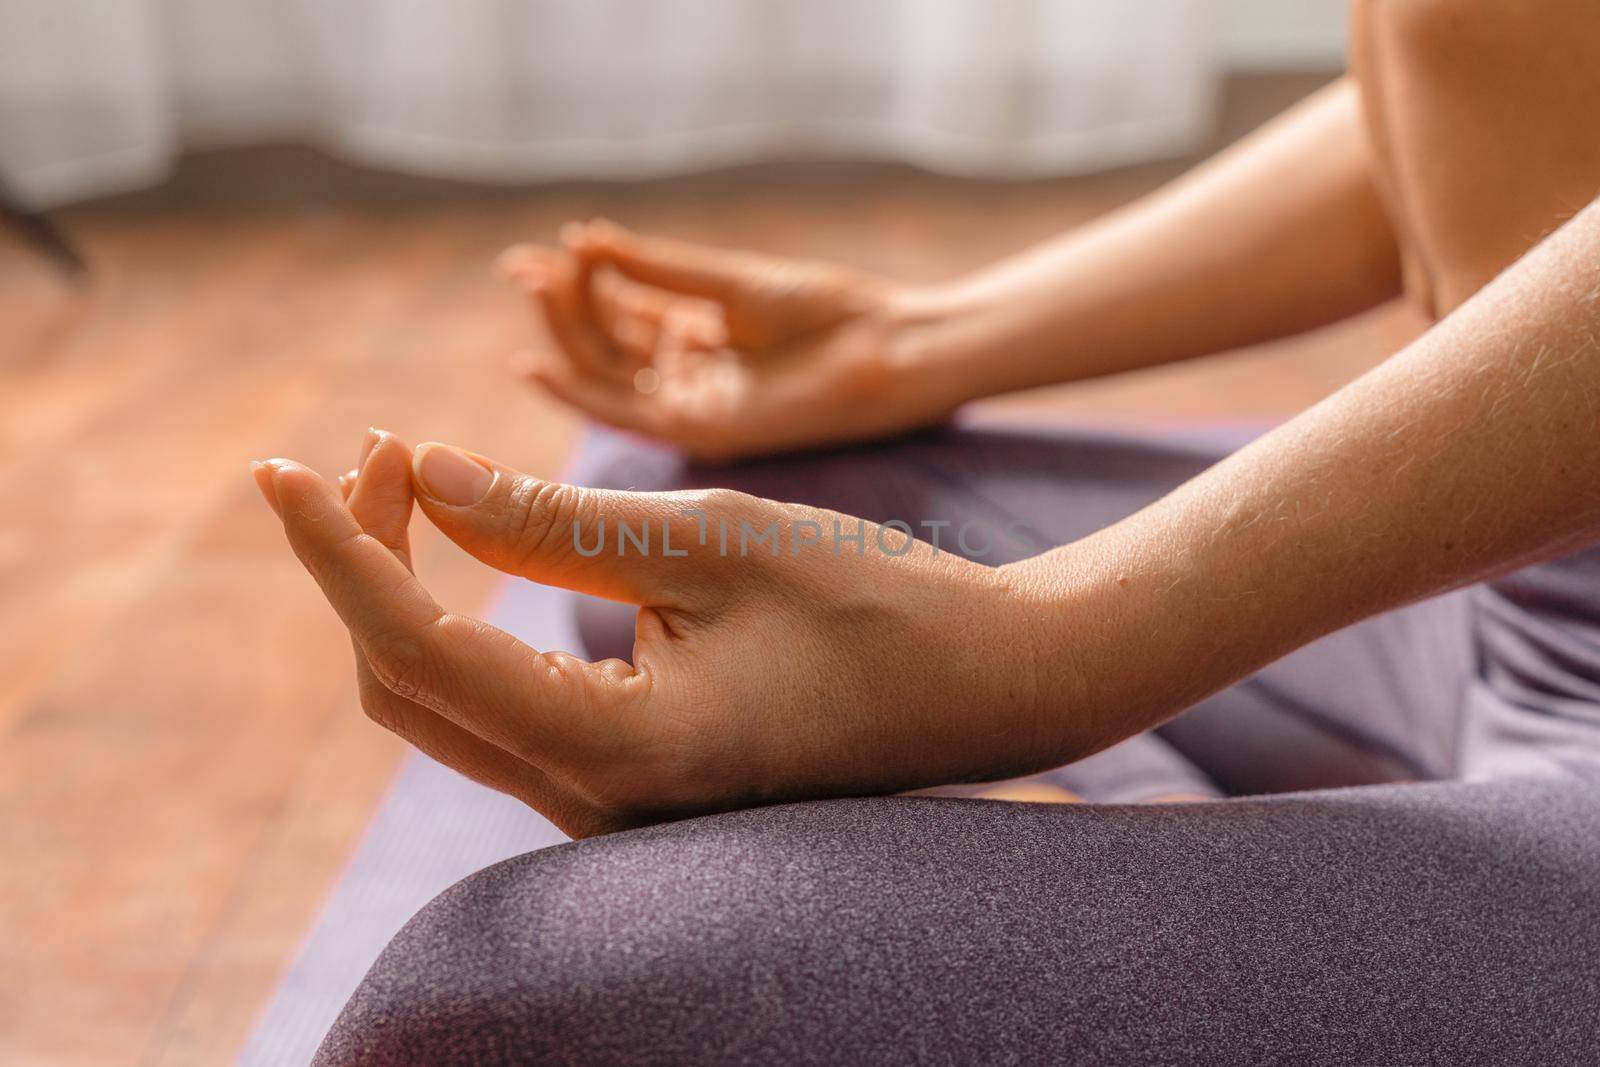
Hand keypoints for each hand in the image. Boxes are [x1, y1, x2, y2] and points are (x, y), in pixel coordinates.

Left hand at [254, 437, 1047, 836]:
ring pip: (445, 705)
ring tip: (412, 476)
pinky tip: (472, 546)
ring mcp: (611, 808)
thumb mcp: (721, 537)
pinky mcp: (627, 783)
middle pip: (408, 690)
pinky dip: (466, 623)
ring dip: (409, 592)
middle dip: (368, 565)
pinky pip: (501, 710)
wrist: (996, 685)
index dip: (339, 554)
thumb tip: (425, 473)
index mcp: (626, 753)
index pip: (421, 652)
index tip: (285, 469)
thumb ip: (561, 518)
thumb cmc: (884, 604)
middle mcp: (600, 807)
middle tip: (379, 449)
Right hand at [499, 220, 957, 461]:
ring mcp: (693, 403)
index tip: (545, 250)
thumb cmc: (825, 311)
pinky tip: (536, 364)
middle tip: (528, 270)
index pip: (621, 312)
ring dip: (566, 337)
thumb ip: (658, 269)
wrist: (885, 349)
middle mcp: (689, 373)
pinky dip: (575, 394)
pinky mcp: (701, 430)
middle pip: (606, 344)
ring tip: (537, 288)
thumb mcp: (729, 281)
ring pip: (607, 375)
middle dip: (564, 308)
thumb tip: (584, 239)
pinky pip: (624, 416)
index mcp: (700, 333)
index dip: (579, 283)